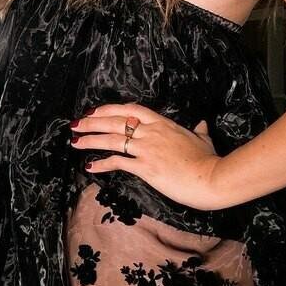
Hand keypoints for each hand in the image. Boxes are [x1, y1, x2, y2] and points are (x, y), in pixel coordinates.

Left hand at [69, 103, 226, 211]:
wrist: (211, 177)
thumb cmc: (208, 159)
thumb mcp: (204, 139)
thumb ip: (199, 130)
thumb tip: (202, 124)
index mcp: (163, 123)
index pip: (131, 110)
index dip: (110, 109)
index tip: (96, 110)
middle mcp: (151, 133)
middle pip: (115, 122)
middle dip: (92, 122)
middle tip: (76, 124)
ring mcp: (147, 149)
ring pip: (112, 139)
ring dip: (90, 140)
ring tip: (74, 141)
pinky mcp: (145, 167)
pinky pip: (118, 162)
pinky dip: (102, 163)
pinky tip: (90, 166)